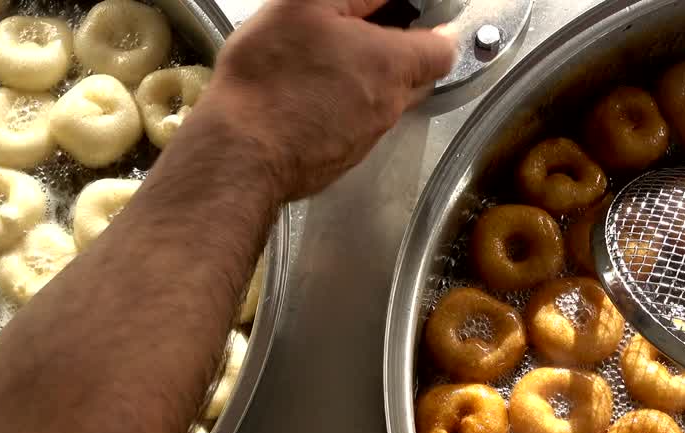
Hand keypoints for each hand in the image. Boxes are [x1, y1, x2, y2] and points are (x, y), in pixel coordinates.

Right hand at [202, 0, 456, 199]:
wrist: (240, 152)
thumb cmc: (271, 72)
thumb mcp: (305, 4)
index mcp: (391, 63)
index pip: (444, 51)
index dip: (436, 33)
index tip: (416, 22)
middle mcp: (388, 107)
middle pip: (416, 82)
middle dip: (399, 61)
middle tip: (360, 42)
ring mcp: (365, 141)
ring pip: (381, 108)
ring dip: (363, 88)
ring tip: (323, 71)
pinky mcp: (341, 164)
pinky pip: (354, 133)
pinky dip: (339, 116)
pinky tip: (305, 104)